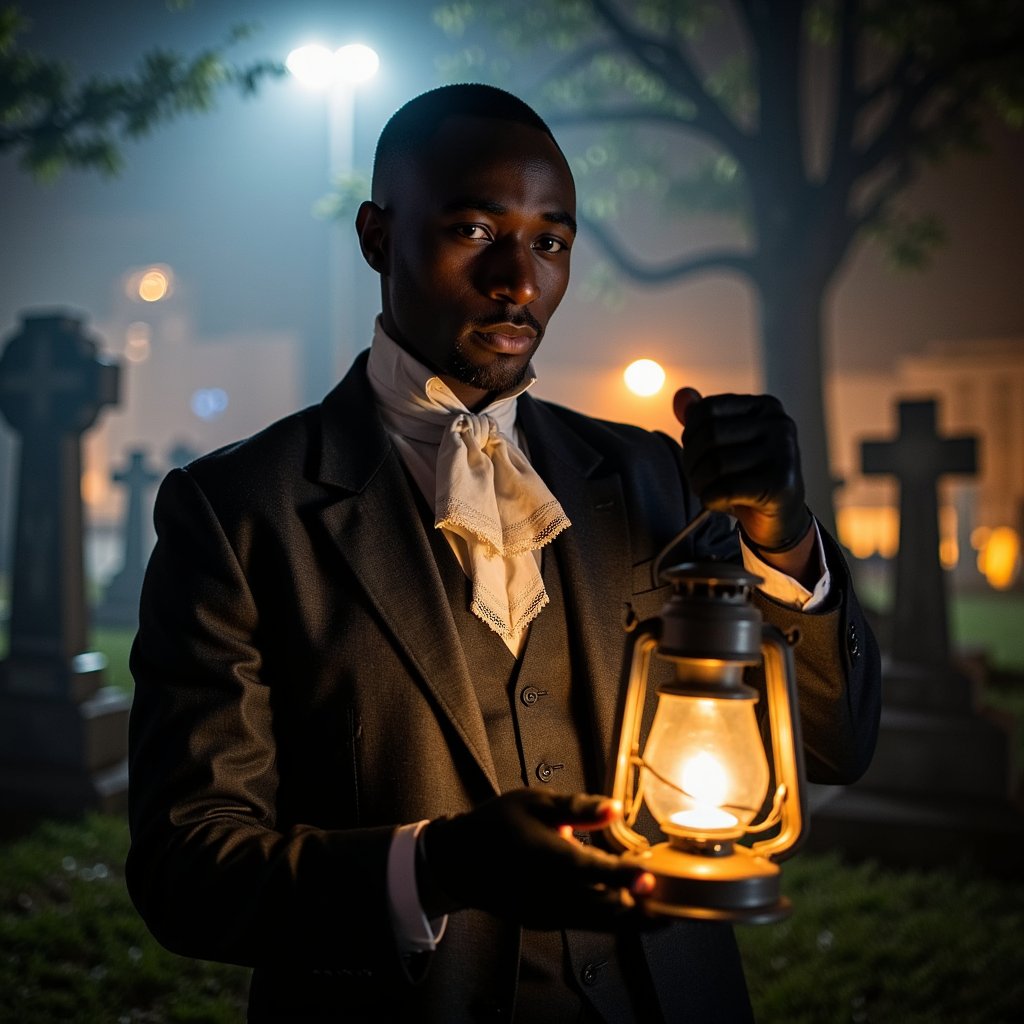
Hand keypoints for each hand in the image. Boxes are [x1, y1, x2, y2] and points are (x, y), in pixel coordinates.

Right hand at [418, 789, 653, 929]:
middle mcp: (549, 891)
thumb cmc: (498, 826)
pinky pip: (587, 924)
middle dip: (641, 904)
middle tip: (675, 898)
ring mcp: (548, 911)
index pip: (593, 871)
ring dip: (632, 918)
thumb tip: (613, 808)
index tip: (649, 875)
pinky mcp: (547, 921)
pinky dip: (612, 920)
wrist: (460, 861)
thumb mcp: (534, 802)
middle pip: (604, 906)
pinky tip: (632, 911)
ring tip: (664, 912)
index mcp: (546, 858)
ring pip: (600, 922)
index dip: (624, 876)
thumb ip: (577, 807)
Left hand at [673, 388, 811, 552]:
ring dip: (700, 484)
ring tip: (708, 491)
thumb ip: (703, 419)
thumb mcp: (726, 444)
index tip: (694, 453)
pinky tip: (718, 502)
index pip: (708, 409)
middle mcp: (779, 424)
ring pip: (716, 464)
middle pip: (710, 435)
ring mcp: (783, 453)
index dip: (690, 434)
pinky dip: (711, 500)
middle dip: (691, 461)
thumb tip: (682, 397)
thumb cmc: (748, 476)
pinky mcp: (780, 484)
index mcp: (765, 407)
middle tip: (696, 477)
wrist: (780, 518)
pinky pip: (725, 489)